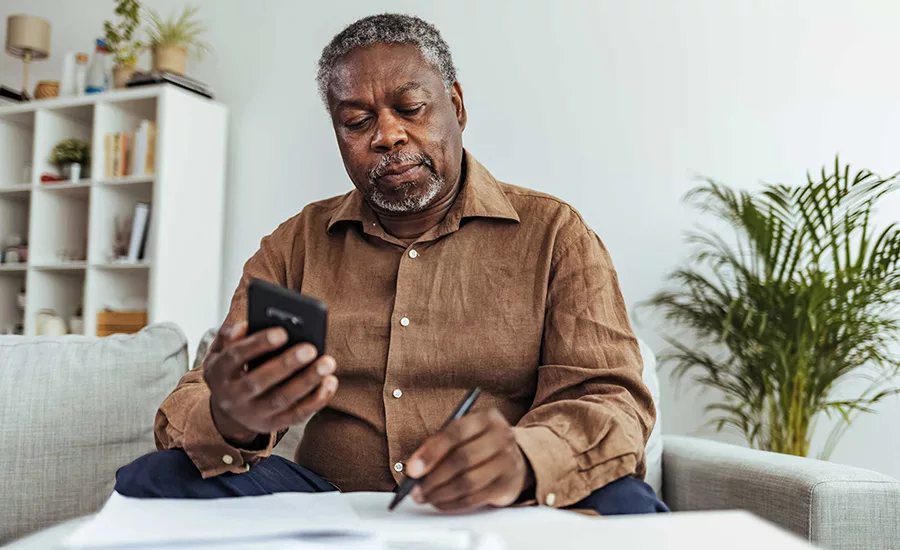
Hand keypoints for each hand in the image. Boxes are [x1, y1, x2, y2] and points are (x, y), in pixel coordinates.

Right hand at [204, 322, 338, 445]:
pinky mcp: (272, 425)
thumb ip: (230, 335)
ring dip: (307, 381)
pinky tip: (330, 382)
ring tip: (328, 362)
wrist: (228, 409)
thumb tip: (245, 326)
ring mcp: (252, 414)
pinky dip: (316, 400)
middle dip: (286, 364)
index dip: (258, 344)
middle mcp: (232, 396)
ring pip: (281, 400)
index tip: (283, 332)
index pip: (235, 357)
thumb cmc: (233, 368)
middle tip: (311, 348)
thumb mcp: (222, 350)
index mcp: (217, 372)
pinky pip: (296, 415)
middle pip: (259, 382)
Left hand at [404, 408, 533, 511]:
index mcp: (487, 417)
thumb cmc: (480, 444)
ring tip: (426, 497)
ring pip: (468, 482)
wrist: (515, 458)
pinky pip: (475, 498)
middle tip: (416, 489)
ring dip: (441, 493)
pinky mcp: (508, 485)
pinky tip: (441, 502)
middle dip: (434, 477)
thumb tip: (415, 467)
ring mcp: (508, 461)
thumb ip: (439, 444)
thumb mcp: (463, 434)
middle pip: (463, 459)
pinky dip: (453, 503)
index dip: (431, 452)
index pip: (456, 432)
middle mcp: (502, 436)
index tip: (412, 469)